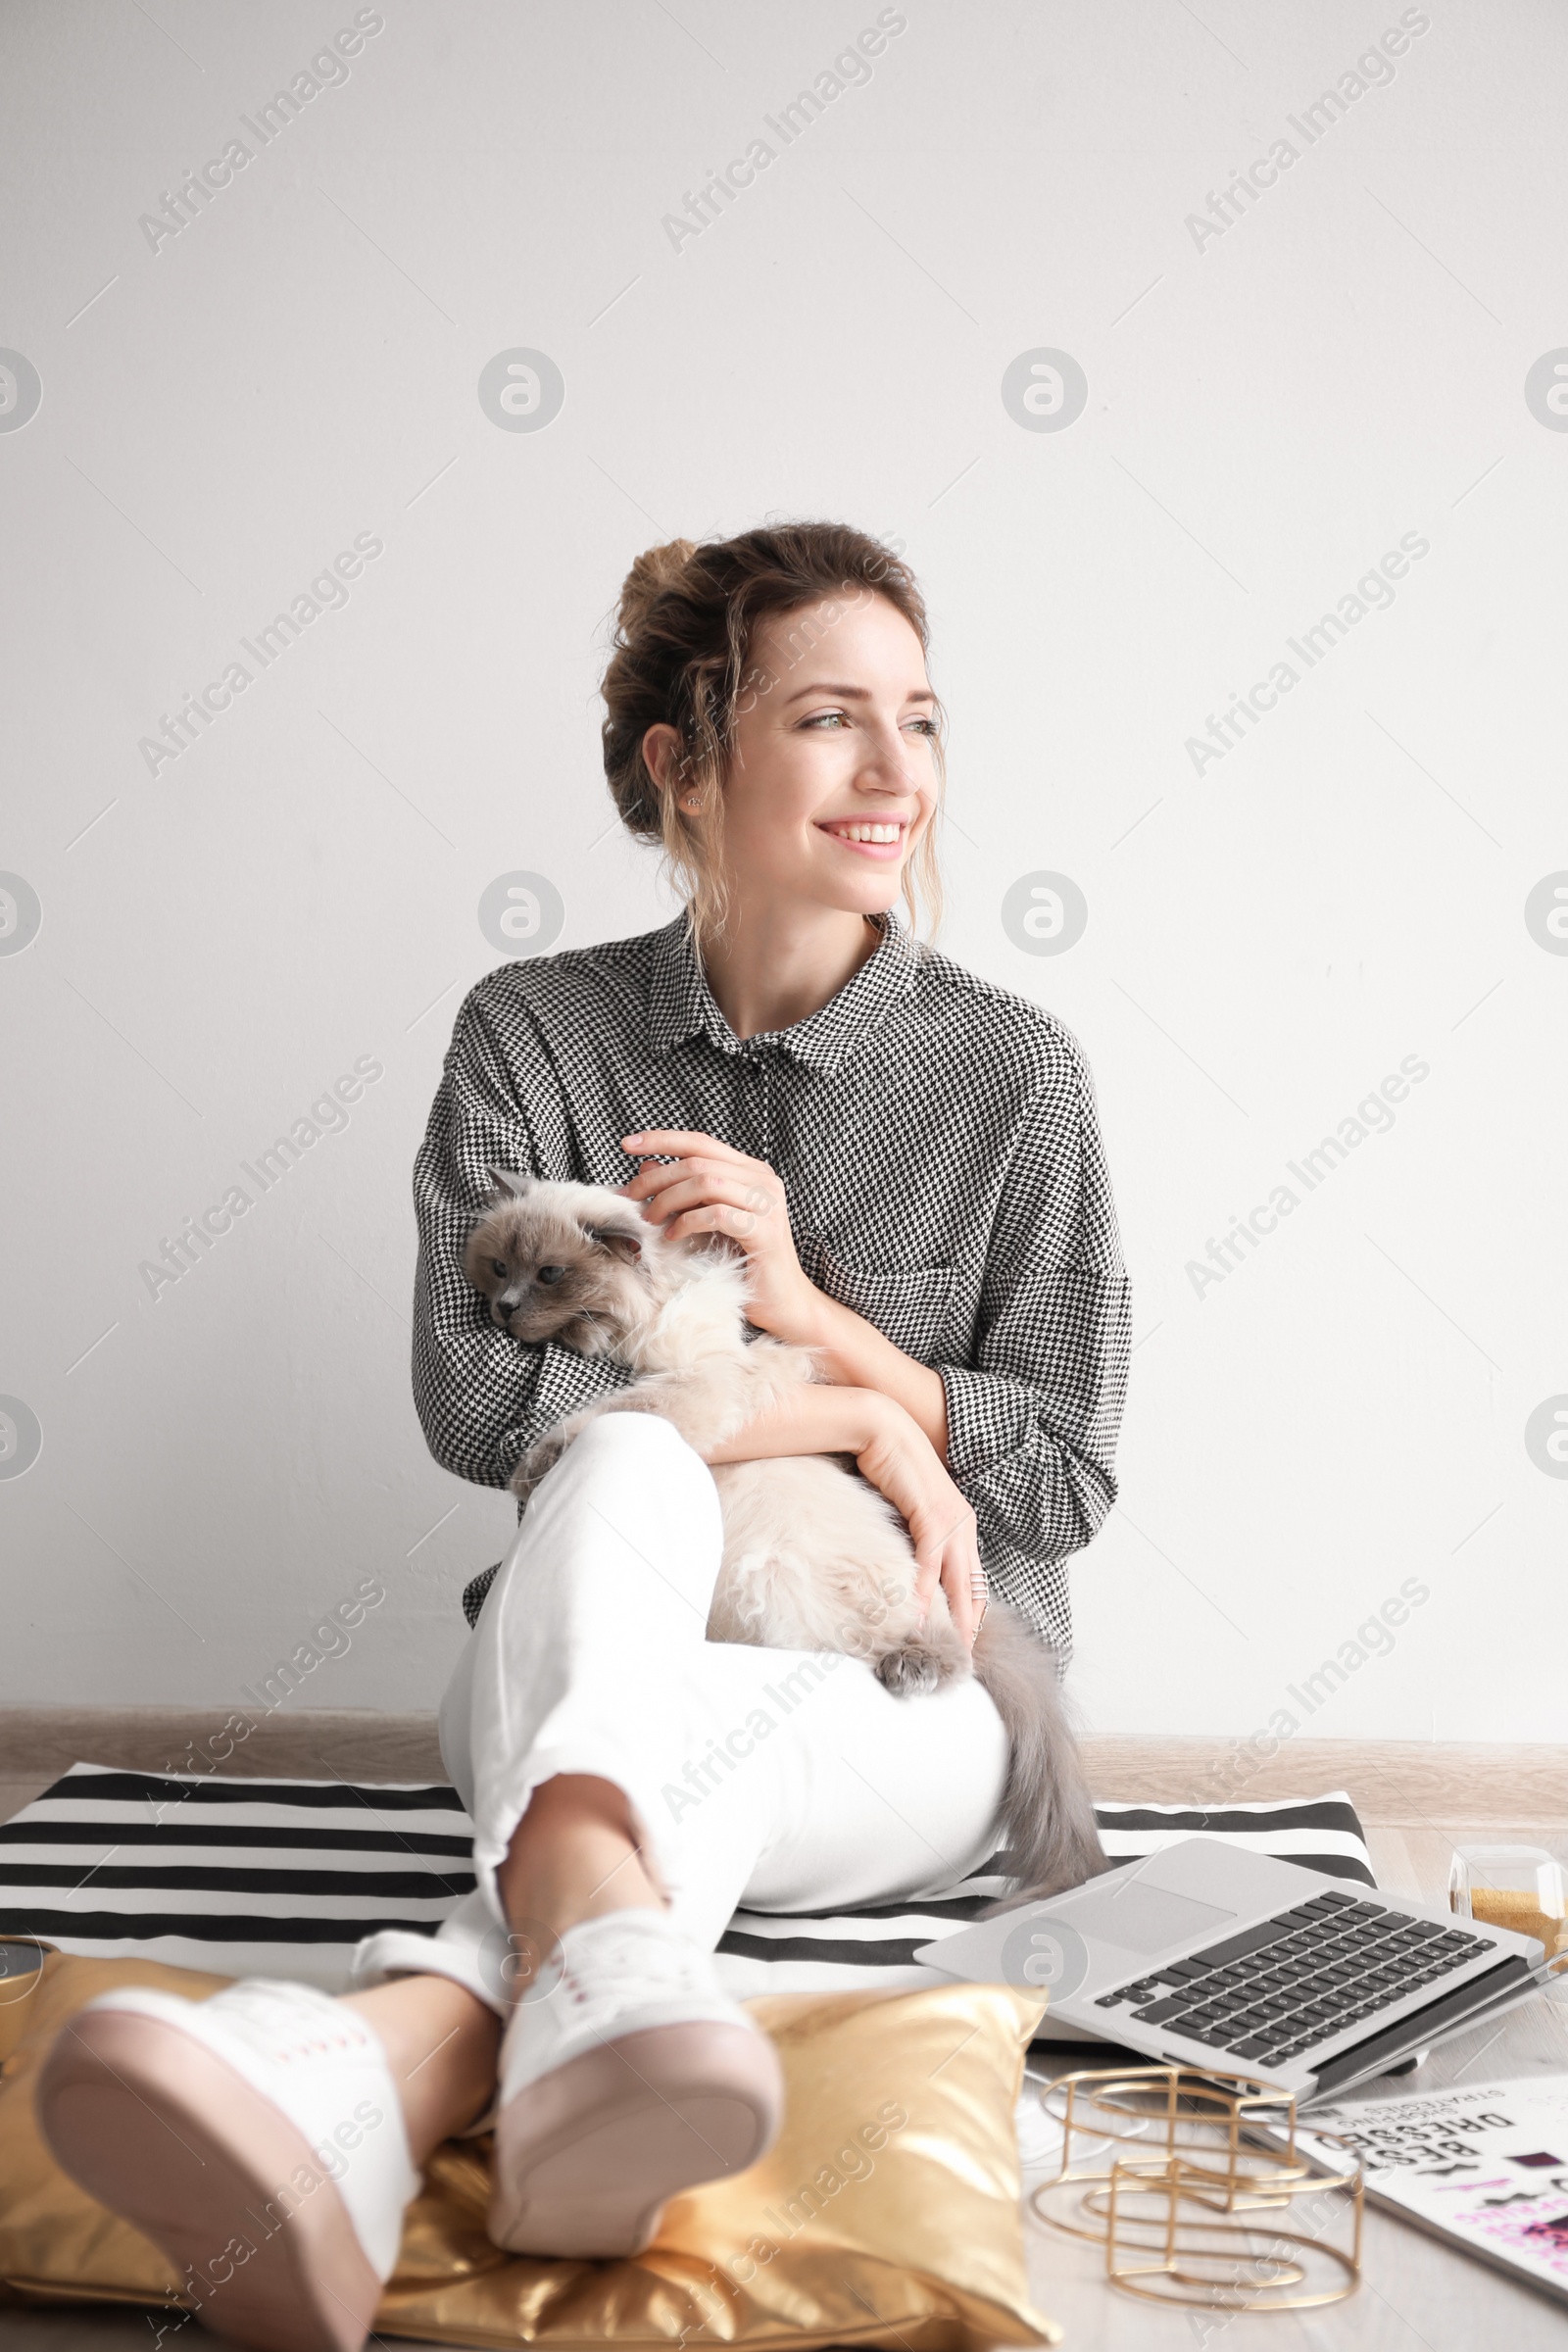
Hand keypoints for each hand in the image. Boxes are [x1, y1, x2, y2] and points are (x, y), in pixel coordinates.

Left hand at [620, 1129, 820, 1340]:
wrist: (783, 1302)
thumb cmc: (745, 1261)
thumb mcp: (708, 1220)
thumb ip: (684, 1192)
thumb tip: (646, 1167)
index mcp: (751, 1171)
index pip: (701, 1143)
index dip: (662, 1139)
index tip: (627, 1144)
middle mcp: (764, 1180)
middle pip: (698, 1162)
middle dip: (657, 1178)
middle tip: (631, 1197)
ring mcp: (767, 1204)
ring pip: (706, 1183)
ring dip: (669, 1199)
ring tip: (651, 1219)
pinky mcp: (764, 1231)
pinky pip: (716, 1215)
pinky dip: (688, 1222)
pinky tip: (673, 1236)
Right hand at [854, 1400, 982, 1650]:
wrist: (883, 1429)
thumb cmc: (891, 1469)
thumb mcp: (908, 1512)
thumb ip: (913, 1540)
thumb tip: (904, 1571)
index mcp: (962, 1527)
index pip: (975, 1582)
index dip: (972, 1616)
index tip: (965, 1647)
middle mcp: (965, 1526)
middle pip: (974, 1588)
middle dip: (970, 1628)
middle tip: (963, 1663)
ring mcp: (952, 1520)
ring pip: (958, 1580)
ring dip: (951, 1618)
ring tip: (944, 1649)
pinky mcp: (933, 1513)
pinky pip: (930, 1561)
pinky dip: (924, 1590)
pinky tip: (918, 1613)